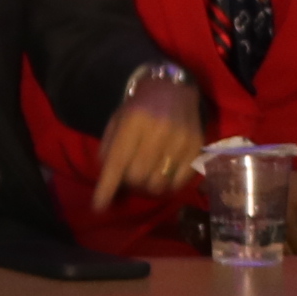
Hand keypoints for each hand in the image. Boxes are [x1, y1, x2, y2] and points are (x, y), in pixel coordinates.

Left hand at [89, 75, 208, 208]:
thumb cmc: (139, 107)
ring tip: (147, 174)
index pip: (117, 162)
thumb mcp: (116, 120)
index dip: (106, 187)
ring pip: (159, 183)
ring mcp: (181, 140)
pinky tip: (164, 173)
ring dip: (148, 186)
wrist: (172, 88)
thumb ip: (109, 148)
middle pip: (138, 177)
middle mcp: (158, 131)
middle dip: (129, 182)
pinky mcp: (198, 148)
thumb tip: (106, 179)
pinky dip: (168, 184)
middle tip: (130, 175)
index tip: (98, 207)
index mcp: (133, 122)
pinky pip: (180, 182)